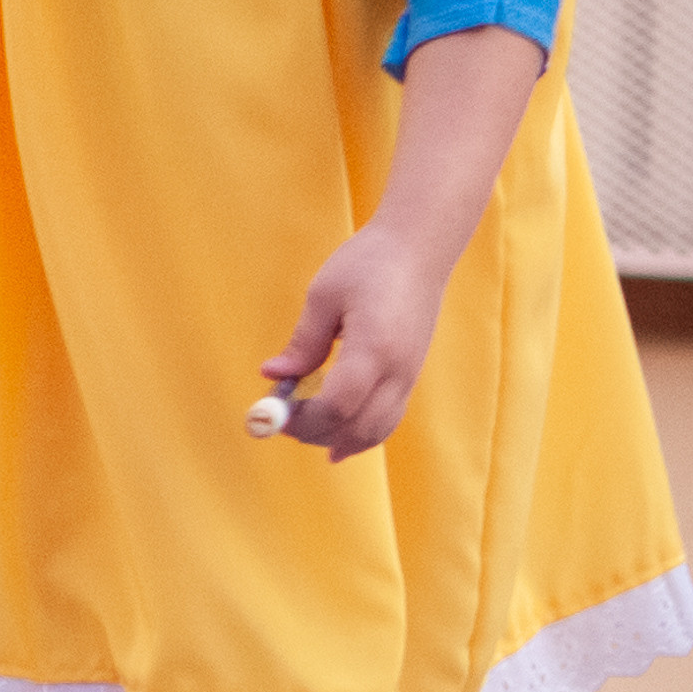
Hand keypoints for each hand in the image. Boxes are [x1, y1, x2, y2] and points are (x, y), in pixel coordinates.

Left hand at [257, 226, 449, 461]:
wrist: (420, 249)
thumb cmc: (370, 262)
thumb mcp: (324, 295)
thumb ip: (303, 342)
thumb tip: (272, 375)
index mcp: (374, 348)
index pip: (338, 405)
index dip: (304, 418)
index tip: (276, 411)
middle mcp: (398, 370)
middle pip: (357, 426)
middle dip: (315, 433)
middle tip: (282, 422)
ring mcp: (409, 376)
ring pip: (376, 430)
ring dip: (338, 440)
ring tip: (304, 434)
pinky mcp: (412, 375)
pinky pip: (388, 419)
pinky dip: (361, 435)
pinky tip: (337, 442)